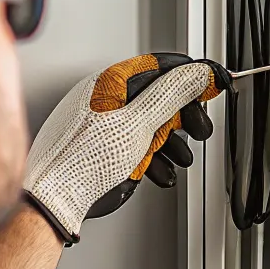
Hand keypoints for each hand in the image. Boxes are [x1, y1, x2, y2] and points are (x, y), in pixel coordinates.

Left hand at [23, 52, 226, 243]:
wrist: (55, 201)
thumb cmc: (81, 160)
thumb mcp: (136, 123)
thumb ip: (170, 96)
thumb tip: (195, 73)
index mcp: (109, 84)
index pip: (159, 67)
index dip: (190, 75)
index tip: (214, 83)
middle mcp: (107, 101)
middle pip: (160, 98)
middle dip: (184, 117)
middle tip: (199, 130)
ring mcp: (106, 126)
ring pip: (152, 126)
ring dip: (172, 144)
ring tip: (179, 159)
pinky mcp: (106, 149)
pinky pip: (138, 146)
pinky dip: (154, 159)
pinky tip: (159, 171)